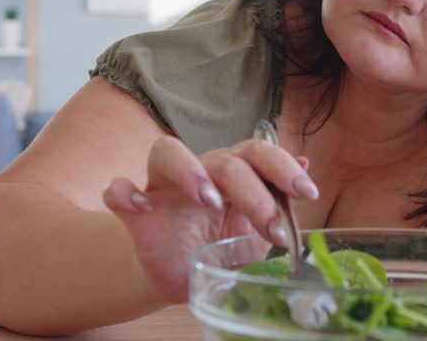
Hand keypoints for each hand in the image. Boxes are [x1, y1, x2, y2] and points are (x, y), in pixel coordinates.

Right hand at [102, 135, 317, 303]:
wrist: (182, 274)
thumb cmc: (221, 245)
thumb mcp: (257, 232)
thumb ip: (280, 199)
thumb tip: (308, 165)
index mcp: (235, 172)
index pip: (259, 152)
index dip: (283, 167)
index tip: (307, 193)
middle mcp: (201, 171)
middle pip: (225, 161)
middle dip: (254, 193)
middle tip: (271, 227)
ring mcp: (164, 188)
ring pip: (167, 152)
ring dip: (190, 171)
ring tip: (210, 201)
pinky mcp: (136, 213)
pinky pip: (118, 191)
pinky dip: (124, 194)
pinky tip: (140, 208)